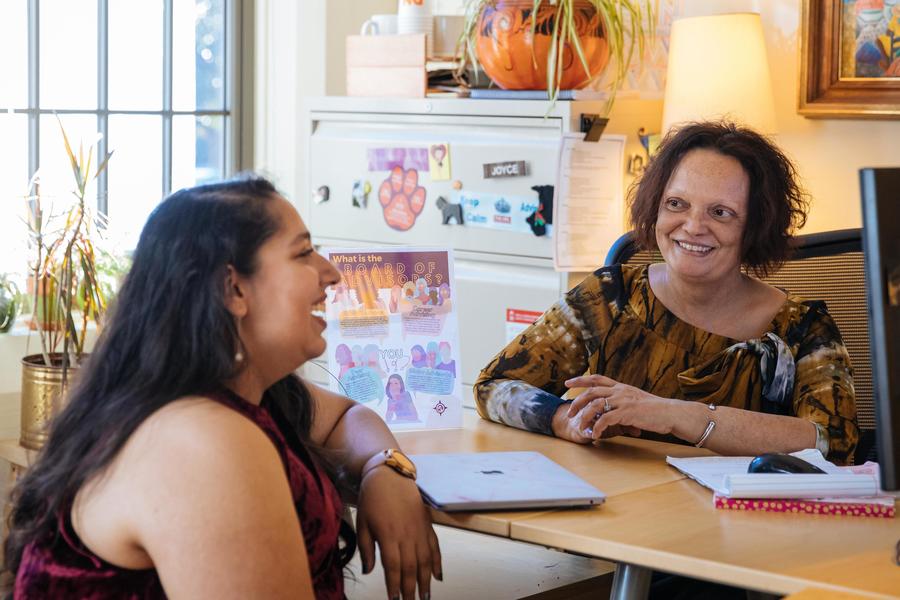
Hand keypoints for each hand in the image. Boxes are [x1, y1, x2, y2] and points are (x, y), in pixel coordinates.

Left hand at [357, 467, 441, 599]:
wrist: (389, 474)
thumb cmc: (372, 498)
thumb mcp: (362, 523)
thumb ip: (366, 548)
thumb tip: (370, 571)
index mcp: (388, 535)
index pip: (393, 567)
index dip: (394, 586)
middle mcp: (407, 535)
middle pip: (411, 568)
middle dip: (411, 589)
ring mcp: (419, 529)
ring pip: (425, 560)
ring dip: (426, 581)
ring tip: (426, 596)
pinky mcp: (426, 524)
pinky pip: (435, 546)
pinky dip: (437, 562)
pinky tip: (438, 575)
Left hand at [565, 375, 676, 441]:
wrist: (671, 413)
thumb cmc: (655, 410)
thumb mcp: (636, 400)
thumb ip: (623, 402)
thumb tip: (611, 410)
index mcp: (621, 387)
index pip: (596, 378)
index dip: (580, 379)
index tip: (567, 383)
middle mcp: (620, 391)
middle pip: (591, 391)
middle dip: (577, 402)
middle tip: (569, 413)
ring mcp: (623, 401)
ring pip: (595, 405)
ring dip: (584, 417)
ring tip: (580, 427)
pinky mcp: (627, 413)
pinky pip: (605, 419)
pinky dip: (597, 427)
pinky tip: (595, 434)